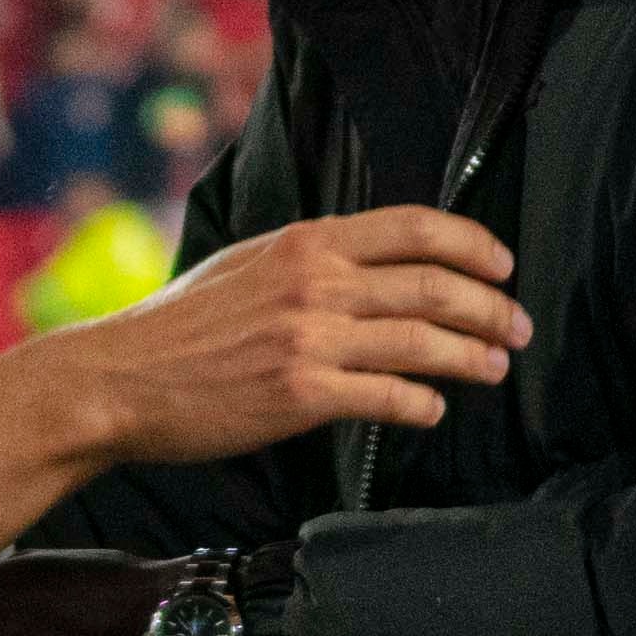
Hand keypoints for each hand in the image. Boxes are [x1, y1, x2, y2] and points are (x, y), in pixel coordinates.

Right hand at [30, 206, 527, 463]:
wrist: (118, 379)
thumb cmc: (182, 326)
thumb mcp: (248, 262)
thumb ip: (310, 258)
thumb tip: (372, 260)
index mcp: (305, 242)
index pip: (413, 227)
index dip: (472, 244)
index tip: (503, 266)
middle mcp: (313, 283)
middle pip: (433, 286)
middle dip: (490, 308)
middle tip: (517, 328)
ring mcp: (309, 338)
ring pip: (422, 342)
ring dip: (472, 356)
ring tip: (496, 367)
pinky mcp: (301, 394)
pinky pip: (388, 397)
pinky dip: (423, 403)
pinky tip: (434, 409)